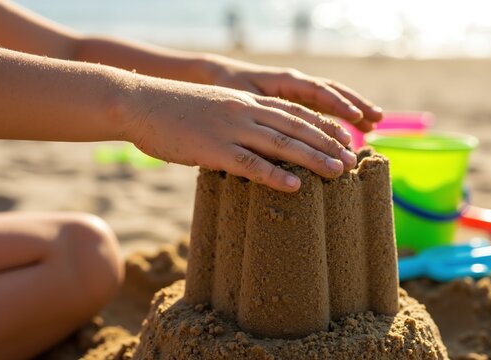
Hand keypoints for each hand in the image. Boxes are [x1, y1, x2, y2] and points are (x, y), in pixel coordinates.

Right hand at [121, 77, 356, 191]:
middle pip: (296, 128)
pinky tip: (295, 186)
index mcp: (247, 100)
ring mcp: (230, 129)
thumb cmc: (175, 109)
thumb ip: (239, 119)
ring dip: (312, 159)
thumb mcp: (215, 106)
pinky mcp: (213, 148)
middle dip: (327, 144)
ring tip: (337, 173)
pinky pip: (249, 164)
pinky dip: (274, 176)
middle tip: (351, 161)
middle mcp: (246, 111)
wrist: (139, 102)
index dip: (323, 126)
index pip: (295, 112)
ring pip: (281, 144)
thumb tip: (257, 142)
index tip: (345, 139)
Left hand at [205, 55, 382, 131]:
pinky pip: (326, 108)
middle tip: (377, 119)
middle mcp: (297, 85)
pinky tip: (357, 128)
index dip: (337, 104)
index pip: (317, 91)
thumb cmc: (229, 90)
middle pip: (333, 93)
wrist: (221, 78)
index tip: (355, 116)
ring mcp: (300, 93)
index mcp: (286, 82)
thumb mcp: (243, 103)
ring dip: (354, 110)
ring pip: (333, 100)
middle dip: (356, 105)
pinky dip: (342, 117)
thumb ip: (261, 117)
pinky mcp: (299, 102)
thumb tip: (277, 143)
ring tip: (375, 124)